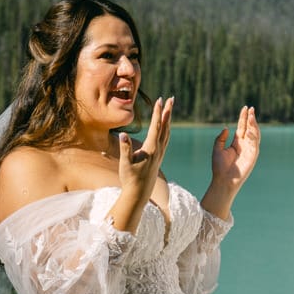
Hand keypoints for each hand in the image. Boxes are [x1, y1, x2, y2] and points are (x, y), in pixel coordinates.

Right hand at [111, 97, 172, 234]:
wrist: (138, 194)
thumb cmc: (130, 179)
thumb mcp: (125, 164)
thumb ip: (125, 149)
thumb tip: (123, 134)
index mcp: (151, 149)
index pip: (156, 127)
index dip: (158, 112)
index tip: (160, 100)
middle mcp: (158, 150)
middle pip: (165, 127)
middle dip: (167, 112)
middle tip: (171, 98)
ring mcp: (160, 154)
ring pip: (167, 133)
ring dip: (168, 119)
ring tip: (170, 108)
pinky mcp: (159, 158)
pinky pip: (165, 140)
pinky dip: (167, 130)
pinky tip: (166, 127)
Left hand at [212, 107, 259, 191]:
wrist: (223, 180)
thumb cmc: (219, 167)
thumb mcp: (217, 149)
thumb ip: (221, 139)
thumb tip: (226, 128)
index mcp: (236, 143)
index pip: (242, 127)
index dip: (244, 118)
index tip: (245, 108)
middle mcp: (245, 145)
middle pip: (249, 128)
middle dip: (251, 119)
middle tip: (251, 109)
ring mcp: (250, 150)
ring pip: (254, 134)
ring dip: (253, 125)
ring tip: (251, 115)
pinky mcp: (253, 155)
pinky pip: (255, 143)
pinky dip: (253, 135)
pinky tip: (249, 129)